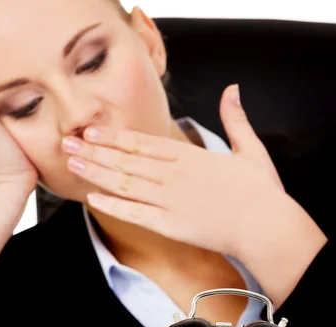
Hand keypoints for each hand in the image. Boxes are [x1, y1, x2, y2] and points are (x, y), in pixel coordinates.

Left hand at [61, 84, 289, 257]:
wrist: (267, 228)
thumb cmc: (260, 192)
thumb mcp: (251, 148)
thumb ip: (235, 118)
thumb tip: (232, 89)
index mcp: (191, 157)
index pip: (144, 143)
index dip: (115, 136)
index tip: (92, 130)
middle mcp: (175, 176)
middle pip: (127, 161)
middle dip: (96, 151)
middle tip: (68, 142)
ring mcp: (171, 201)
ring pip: (125, 184)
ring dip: (97, 173)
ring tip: (73, 164)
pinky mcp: (171, 226)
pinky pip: (135, 214)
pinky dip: (112, 206)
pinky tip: (93, 198)